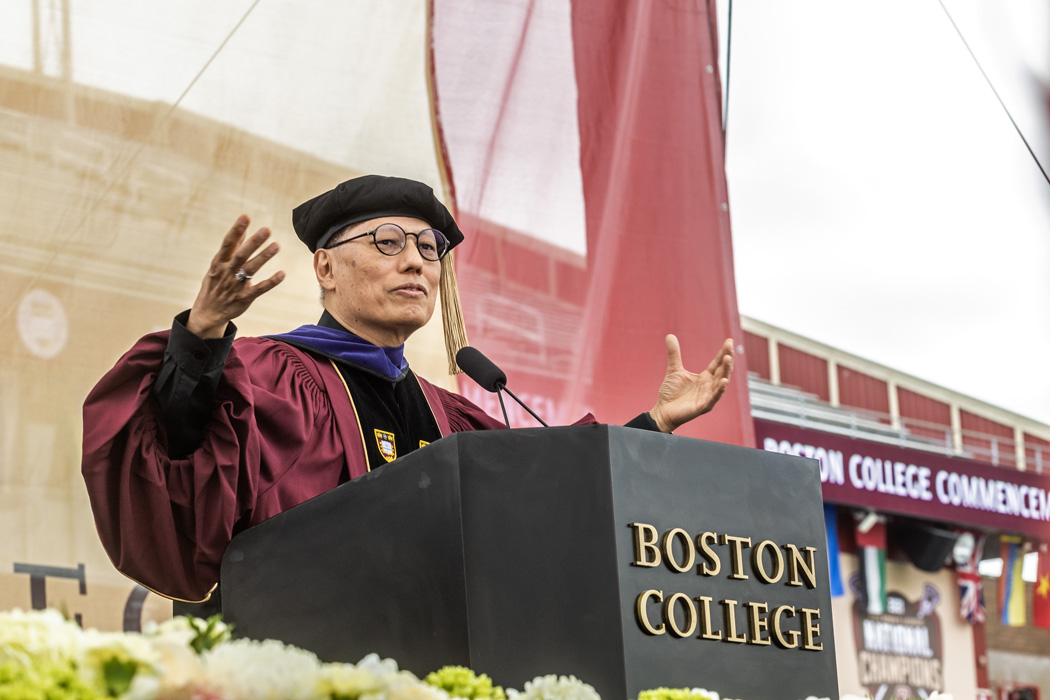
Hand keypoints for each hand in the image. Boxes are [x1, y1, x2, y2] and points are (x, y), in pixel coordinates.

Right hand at [187, 215, 284, 338]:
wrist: (208, 312)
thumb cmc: (216, 284)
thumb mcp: (219, 265)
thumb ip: (232, 248)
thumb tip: (243, 230)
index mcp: (219, 262)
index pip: (228, 243)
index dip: (236, 230)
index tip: (246, 217)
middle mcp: (226, 272)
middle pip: (241, 255)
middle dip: (253, 242)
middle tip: (267, 229)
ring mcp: (235, 285)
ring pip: (250, 269)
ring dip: (263, 257)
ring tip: (277, 245)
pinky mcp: (244, 298)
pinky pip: (259, 289)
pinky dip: (270, 282)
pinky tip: (282, 274)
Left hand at [650, 335, 733, 432]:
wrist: (663, 410)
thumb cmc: (671, 393)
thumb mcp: (674, 369)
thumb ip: (674, 354)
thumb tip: (670, 335)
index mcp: (705, 377)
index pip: (717, 363)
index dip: (723, 352)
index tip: (729, 341)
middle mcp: (709, 386)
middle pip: (722, 371)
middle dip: (727, 359)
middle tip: (730, 346)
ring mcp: (708, 396)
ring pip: (721, 383)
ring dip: (726, 371)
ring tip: (728, 358)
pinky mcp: (703, 406)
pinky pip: (713, 398)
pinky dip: (719, 390)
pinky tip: (724, 382)